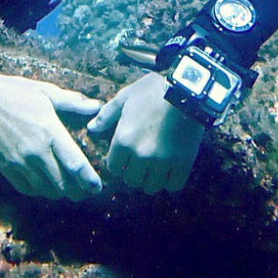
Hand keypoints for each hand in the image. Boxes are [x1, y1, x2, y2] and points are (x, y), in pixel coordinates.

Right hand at [0, 64, 104, 200]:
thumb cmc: (15, 92)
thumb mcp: (46, 92)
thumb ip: (73, 103)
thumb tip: (96, 107)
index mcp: (50, 131)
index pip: (76, 165)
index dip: (90, 180)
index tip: (98, 187)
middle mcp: (36, 151)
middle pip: (63, 184)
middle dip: (78, 191)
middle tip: (86, 190)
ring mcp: (19, 162)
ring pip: (46, 190)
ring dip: (60, 192)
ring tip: (67, 188)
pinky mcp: (6, 167)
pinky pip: (27, 189)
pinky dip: (39, 191)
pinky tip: (45, 184)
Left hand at [86, 72, 204, 192]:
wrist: (187, 91)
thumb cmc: (153, 91)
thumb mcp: (125, 97)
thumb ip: (106, 115)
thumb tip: (91, 128)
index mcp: (123, 139)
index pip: (114, 168)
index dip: (119, 164)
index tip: (126, 158)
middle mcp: (140, 155)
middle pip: (132, 180)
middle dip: (134, 173)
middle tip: (141, 164)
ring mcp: (162, 161)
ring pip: (151, 187)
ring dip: (152, 180)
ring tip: (156, 169)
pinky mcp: (182, 163)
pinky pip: (173, 186)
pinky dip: (171, 182)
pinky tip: (171, 171)